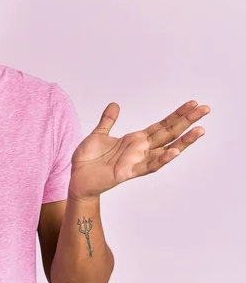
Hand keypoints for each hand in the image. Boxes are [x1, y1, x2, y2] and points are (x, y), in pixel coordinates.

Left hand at [68, 100, 209, 199]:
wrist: (77, 178)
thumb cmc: (89, 159)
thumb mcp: (98, 134)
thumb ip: (108, 120)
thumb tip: (115, 104)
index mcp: (135, 140)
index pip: (161, 125)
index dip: (177, 115)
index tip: (193, 104)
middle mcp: (140, 150)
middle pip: (169, 134)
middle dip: (187, 122)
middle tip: (205, 110)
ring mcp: (137, 161)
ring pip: (165, 150)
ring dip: (182, 142)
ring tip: (199, 130)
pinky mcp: (128, 172)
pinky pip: (149, 166)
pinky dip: (162, 159)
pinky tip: (174, 151)